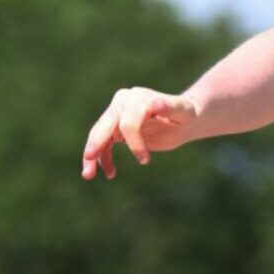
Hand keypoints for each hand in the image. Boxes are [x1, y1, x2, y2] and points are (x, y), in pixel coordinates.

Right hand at [80, 86, 197, 178]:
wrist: (185, 118)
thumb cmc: (186, 114)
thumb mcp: (183, 112)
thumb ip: (170, 107)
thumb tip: (156, 104)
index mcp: (137, 98)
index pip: (127, 122)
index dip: (134, 143)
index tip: (145, 161)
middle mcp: (123, 102)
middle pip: (105, 125)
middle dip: (97, 144)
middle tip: (89, 160)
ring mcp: (117, 114)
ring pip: (99, 134)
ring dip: (93, 155)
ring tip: (88, 175)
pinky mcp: (116, 127)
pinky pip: (104, 143)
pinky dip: (103, 158)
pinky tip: (109, 173)